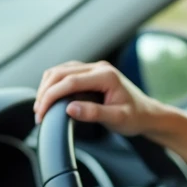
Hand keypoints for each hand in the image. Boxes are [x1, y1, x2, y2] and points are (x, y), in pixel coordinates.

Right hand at [33, 60, 166, 137]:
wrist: (147, 114)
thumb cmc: (136, 117)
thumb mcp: (117, 119)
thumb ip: (94, 113)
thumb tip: (70, 109)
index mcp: (106, 76)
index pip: (70, 81)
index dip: (51, 96)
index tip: (42, 112)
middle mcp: (98, 67)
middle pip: (60, 73)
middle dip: (45, 92)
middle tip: (39, 113)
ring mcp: (94, 68)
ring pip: (60, 71)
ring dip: (47, 87)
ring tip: (41, 107)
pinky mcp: (90, 73)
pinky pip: (65, 73)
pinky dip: (53, 84)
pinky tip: (49, 98)